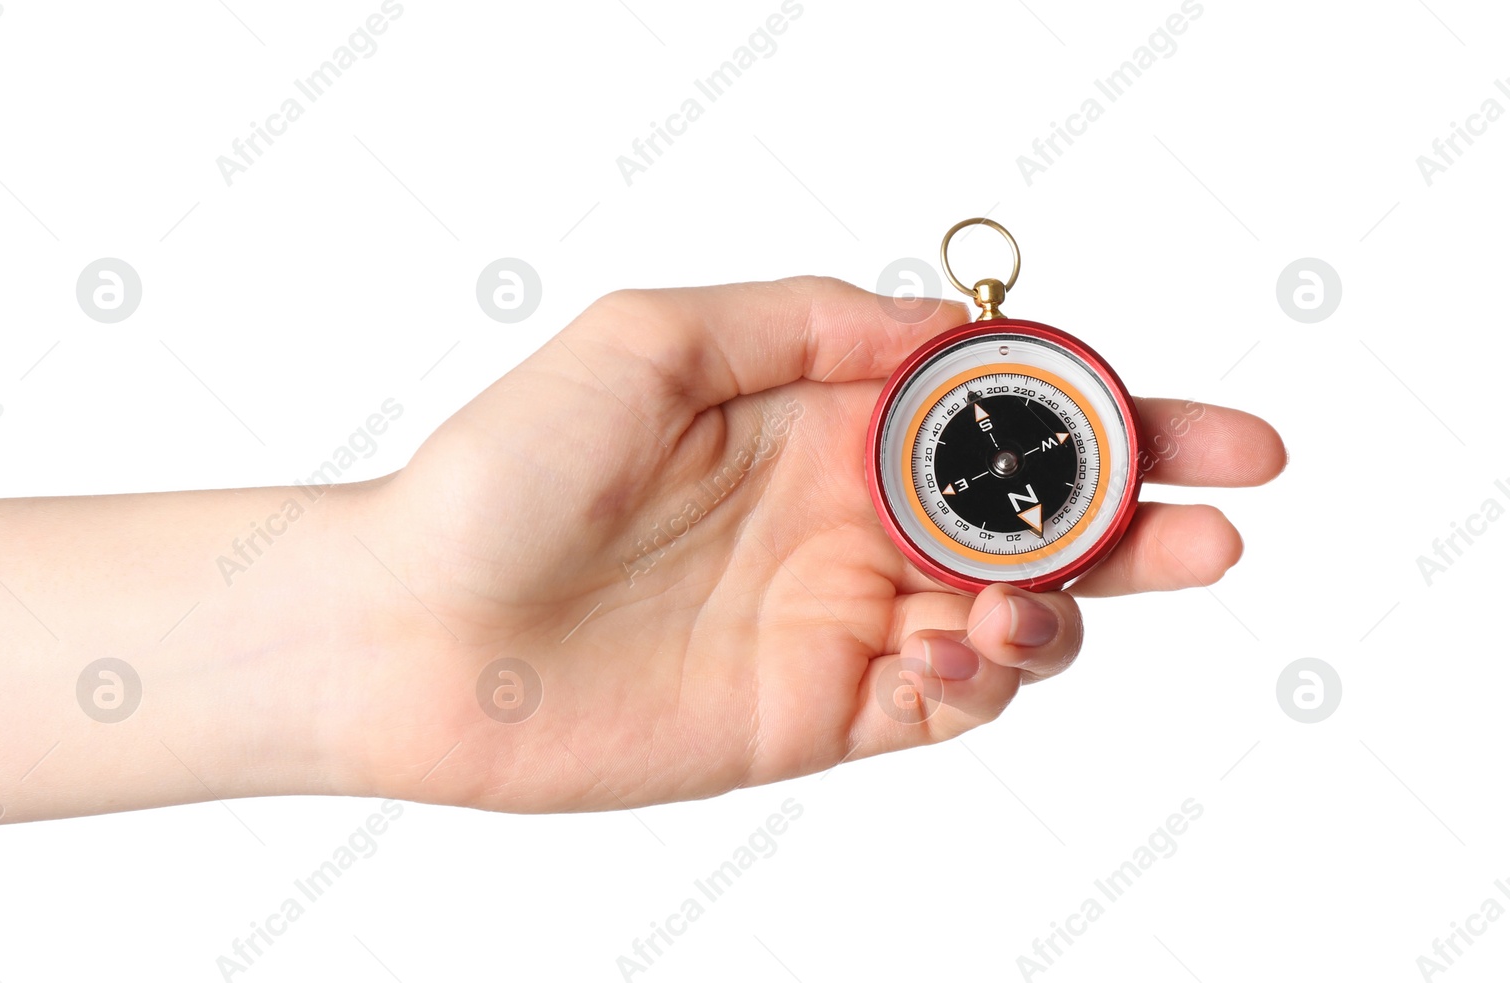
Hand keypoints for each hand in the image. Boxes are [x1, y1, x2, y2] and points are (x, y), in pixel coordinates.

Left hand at [342, 277, 1287, 811]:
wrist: (419, 631)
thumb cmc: (505, 472)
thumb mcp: (650, 338)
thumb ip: (806, 320)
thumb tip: (943, 328)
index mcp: (817, 420)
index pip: (989, 412)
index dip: (1095, 411)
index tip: (1182, 423)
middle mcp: (842, 517)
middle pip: (1029, 517)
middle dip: (1140, 512)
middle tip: (1228, 509)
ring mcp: (837, 618)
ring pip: (1010, 614)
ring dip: (1064, 606)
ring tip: (1036, 599)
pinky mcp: (818, 711)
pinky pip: (948, 699)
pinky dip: (988, 676)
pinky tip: (962, 644)